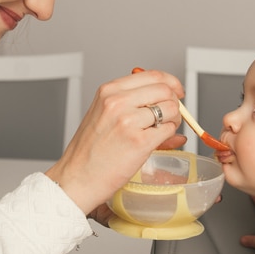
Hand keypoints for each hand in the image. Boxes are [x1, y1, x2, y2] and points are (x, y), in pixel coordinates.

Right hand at [46, 69, 183, 214]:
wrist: (77, 177)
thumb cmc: (88, 151)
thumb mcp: (103, 115)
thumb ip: (131, 103)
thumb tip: (167, 101)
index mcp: (109, 91)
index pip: (152, 76)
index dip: (171, 83)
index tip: (177, 91)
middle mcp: (117, 102)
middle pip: (165, 90)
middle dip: (174, 103)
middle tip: (170, 116)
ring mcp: (128, 121)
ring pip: (170, 110)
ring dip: (172, 121)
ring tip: (160, 132)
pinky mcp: (139, 142)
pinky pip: (169, 130)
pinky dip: (168, 136)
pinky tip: (155, 142)